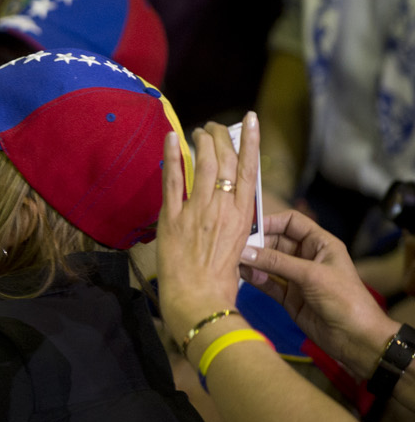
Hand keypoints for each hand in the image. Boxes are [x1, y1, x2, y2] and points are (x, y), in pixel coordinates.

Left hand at [157, 115, 257, 343]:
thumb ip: (234, 224)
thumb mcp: (239, 248)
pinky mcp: (173, 218)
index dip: (251, 142)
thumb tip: (228, 207)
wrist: (200, 300)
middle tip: (212, 128)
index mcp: (244, 217)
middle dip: (219, 138)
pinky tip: (170, 138)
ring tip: (196, 130)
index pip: (249, 170)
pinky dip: (171, 156)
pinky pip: (173, 180)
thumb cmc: (220, 282)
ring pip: (201, 165)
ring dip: (199, 143)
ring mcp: (198, 211)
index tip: (251, 120)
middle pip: (224, 161)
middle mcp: (224, 208)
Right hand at [243, 208, 399, 377]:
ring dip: (253, 261)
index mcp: (320, 244)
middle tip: (236, 246)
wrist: (356, 338)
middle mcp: (306, 257)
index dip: (271, 221)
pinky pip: (267, 282)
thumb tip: (245, 252)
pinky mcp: (288, 296)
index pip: (291, 222)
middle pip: (275, 242)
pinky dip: (255, 278)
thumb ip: (277, 263)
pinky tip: (242, 275)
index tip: (249, 225)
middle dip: (257, 243)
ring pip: (268, 263)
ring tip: (233, 260)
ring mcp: (296, 277)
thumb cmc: (345, 299)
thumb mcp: (311, 275)